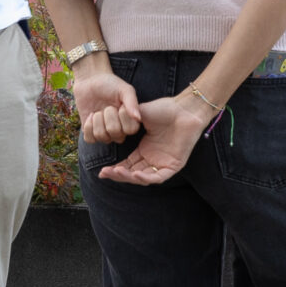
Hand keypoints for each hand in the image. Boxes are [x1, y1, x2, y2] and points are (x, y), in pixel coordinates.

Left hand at [73, 62, 141, 143]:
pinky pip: (90, 139)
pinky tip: (90, 116)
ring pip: (102, 137)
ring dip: (98, 120)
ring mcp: (105, 133)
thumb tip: (138, 118)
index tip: (120, 105)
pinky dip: (88, 126)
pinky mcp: (90, 133)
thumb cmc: (110, 84)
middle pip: (116, 134)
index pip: (131, 130)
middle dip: (109, 116)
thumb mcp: (124, 89)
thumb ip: (132, 102)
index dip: (124, 117)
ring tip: (98, 111)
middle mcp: (119, 130)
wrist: (91, 81)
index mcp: (130, 121)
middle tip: (108, 107)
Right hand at [96, 95, 212, 185]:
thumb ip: (125, 122)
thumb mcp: (139, 117)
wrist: (183, 108)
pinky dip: (147, 177)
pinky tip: (135, 173)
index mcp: (145, 150)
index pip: (128, 165)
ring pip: (144, 178)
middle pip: (133, 173)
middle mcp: (153, 159)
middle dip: (118, 175)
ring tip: (117, 172)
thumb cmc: (165, 109)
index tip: (102, 170)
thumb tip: (109, 126)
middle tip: (105, 173)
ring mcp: (164, 163)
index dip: (115, 169)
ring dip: (130, 177)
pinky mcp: (174, 165)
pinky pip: (158, 176)